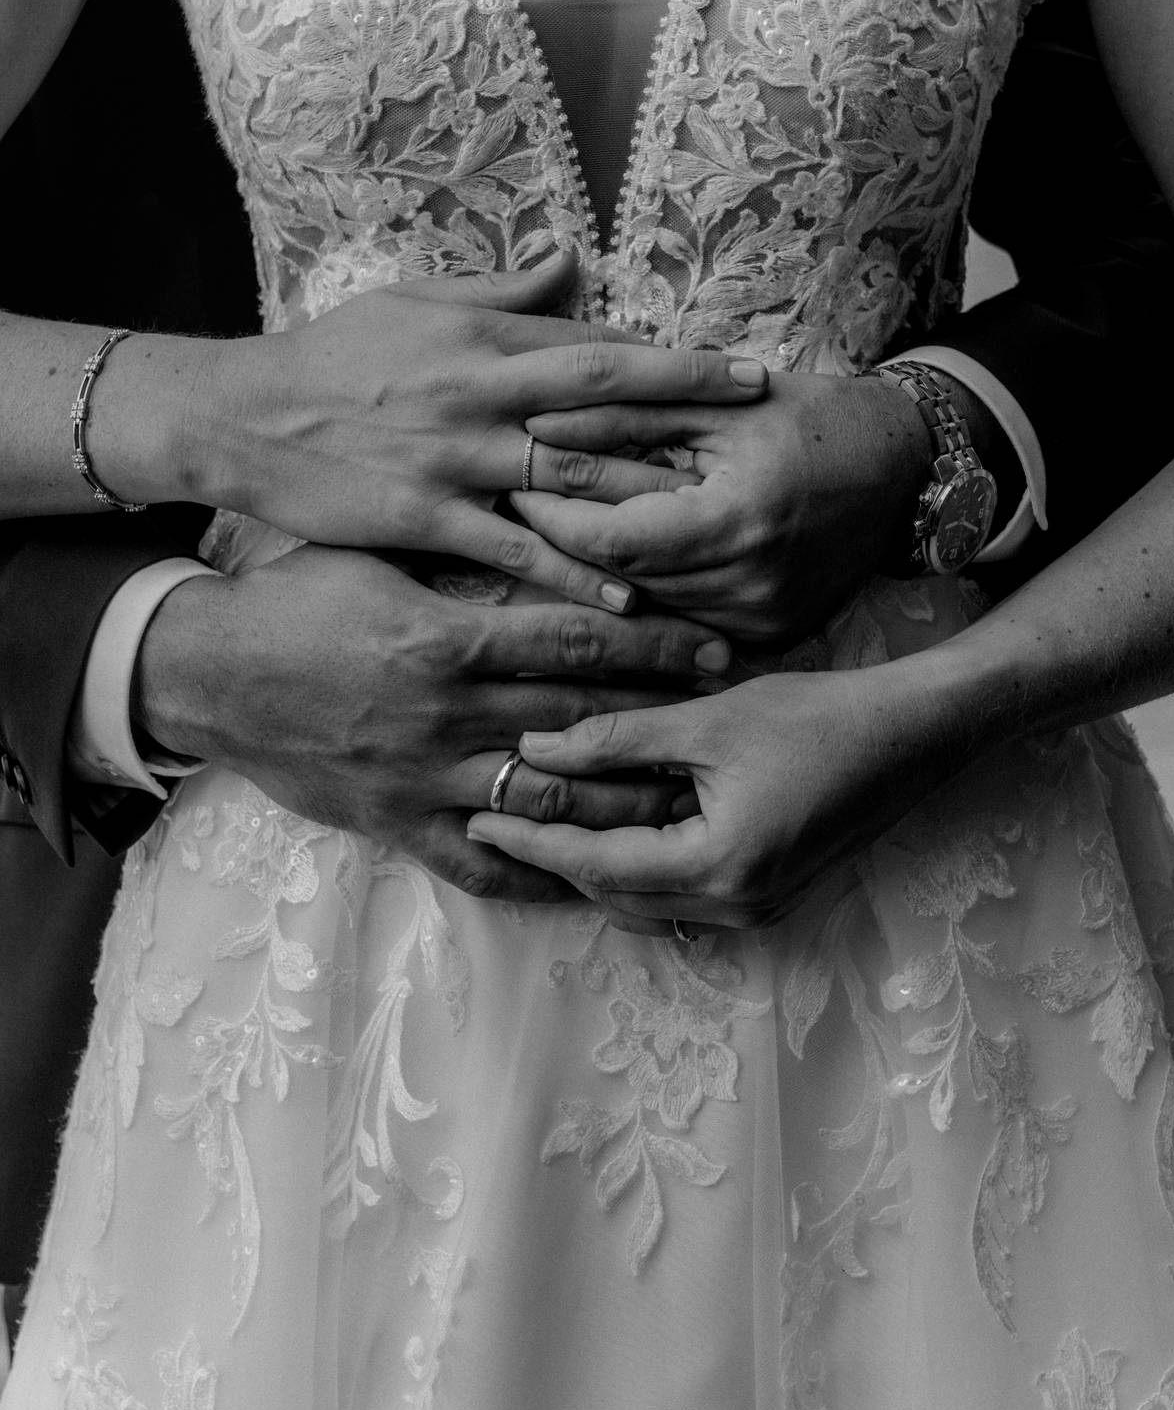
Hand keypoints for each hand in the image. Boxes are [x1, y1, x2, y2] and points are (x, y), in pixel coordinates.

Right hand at [134, 544, 728, 901]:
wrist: (207, 675)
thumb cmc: (293, 601)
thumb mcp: (379, 556)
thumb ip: (464, 559)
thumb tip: (550, 533)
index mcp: (447, 638)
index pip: (576, 642)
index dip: (654, 644)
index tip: (714, 645)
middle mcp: (447, 716)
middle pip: (582, 720)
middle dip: (663, 719)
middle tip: (731, 718)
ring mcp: (425, 780)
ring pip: (549, 801)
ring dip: (624, 801)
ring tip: (687, 797)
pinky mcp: (399, 826)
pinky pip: (482, 862)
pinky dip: (541, 871)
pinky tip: (593, 876)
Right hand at [202, 252, 766, 612]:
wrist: (245, 415)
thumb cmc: (334, 356)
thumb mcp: (416, 302)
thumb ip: (503, 290)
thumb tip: (572, 257)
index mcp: (485, 339)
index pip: (601, 347)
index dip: (680, 362)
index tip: (747, 376)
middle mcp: (481, 393)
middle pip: (606, 402)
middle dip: (691, 417)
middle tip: (767, 438)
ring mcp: (455, 458)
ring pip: (569, 475)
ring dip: (648, 496)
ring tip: (719, 521)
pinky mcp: (424, 516)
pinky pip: (513, 547)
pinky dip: (570, 568)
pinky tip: (626, 592)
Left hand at [466, 660, 958, 931]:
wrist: (913, 734)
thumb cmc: (818, 717)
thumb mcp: (707, 721)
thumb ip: (616, 739)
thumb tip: (535, 748)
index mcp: (716, 867)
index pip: (595, 863)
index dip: (531, 839)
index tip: (477, 813)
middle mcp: (736, 906)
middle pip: (615, 895)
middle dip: (554, 857)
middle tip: (498, 815)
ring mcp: (758, 909)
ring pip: (646, 901)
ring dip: (595, 865)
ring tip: (543, 820)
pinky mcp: (770, 894)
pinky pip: (682, 895)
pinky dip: (639, 866)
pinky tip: (613, 826)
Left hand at [512, 371, 927, 643]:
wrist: (904, 468)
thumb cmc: (811, 417)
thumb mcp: (715, 403)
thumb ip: (622, 416)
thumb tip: (533, 426)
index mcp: (739, 518)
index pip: (612, 538)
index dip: (555, 517)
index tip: (520, 487)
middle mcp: (753, 584)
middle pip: (623, 579)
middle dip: (569, 542)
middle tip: (524, 506)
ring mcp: (764, 620)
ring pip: (648, 607)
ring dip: (606, 572)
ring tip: (571, 528)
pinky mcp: (771, 636)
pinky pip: (686, 620)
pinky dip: (655, 591)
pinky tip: (634, 559)